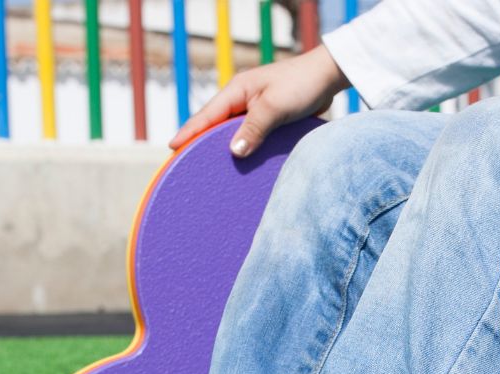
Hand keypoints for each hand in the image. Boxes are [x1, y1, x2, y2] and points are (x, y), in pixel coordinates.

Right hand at [169, 44, 349, 156]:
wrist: (327, 78)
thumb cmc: (301, 86)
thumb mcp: (275, 107)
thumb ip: (255, 128)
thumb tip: (234, 152)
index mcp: (237, 91)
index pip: (206, 115)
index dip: (189, 132)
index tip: (172, 147)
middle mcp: (242, 101)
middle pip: (214, 126)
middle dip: (199, 142)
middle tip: (182, 164)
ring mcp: (254, 111)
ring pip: (231, 133)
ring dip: (221, 149)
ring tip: (207, 170)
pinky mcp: (267, 120)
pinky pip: (249, 137)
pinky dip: (241, 150)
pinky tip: (238, 166)